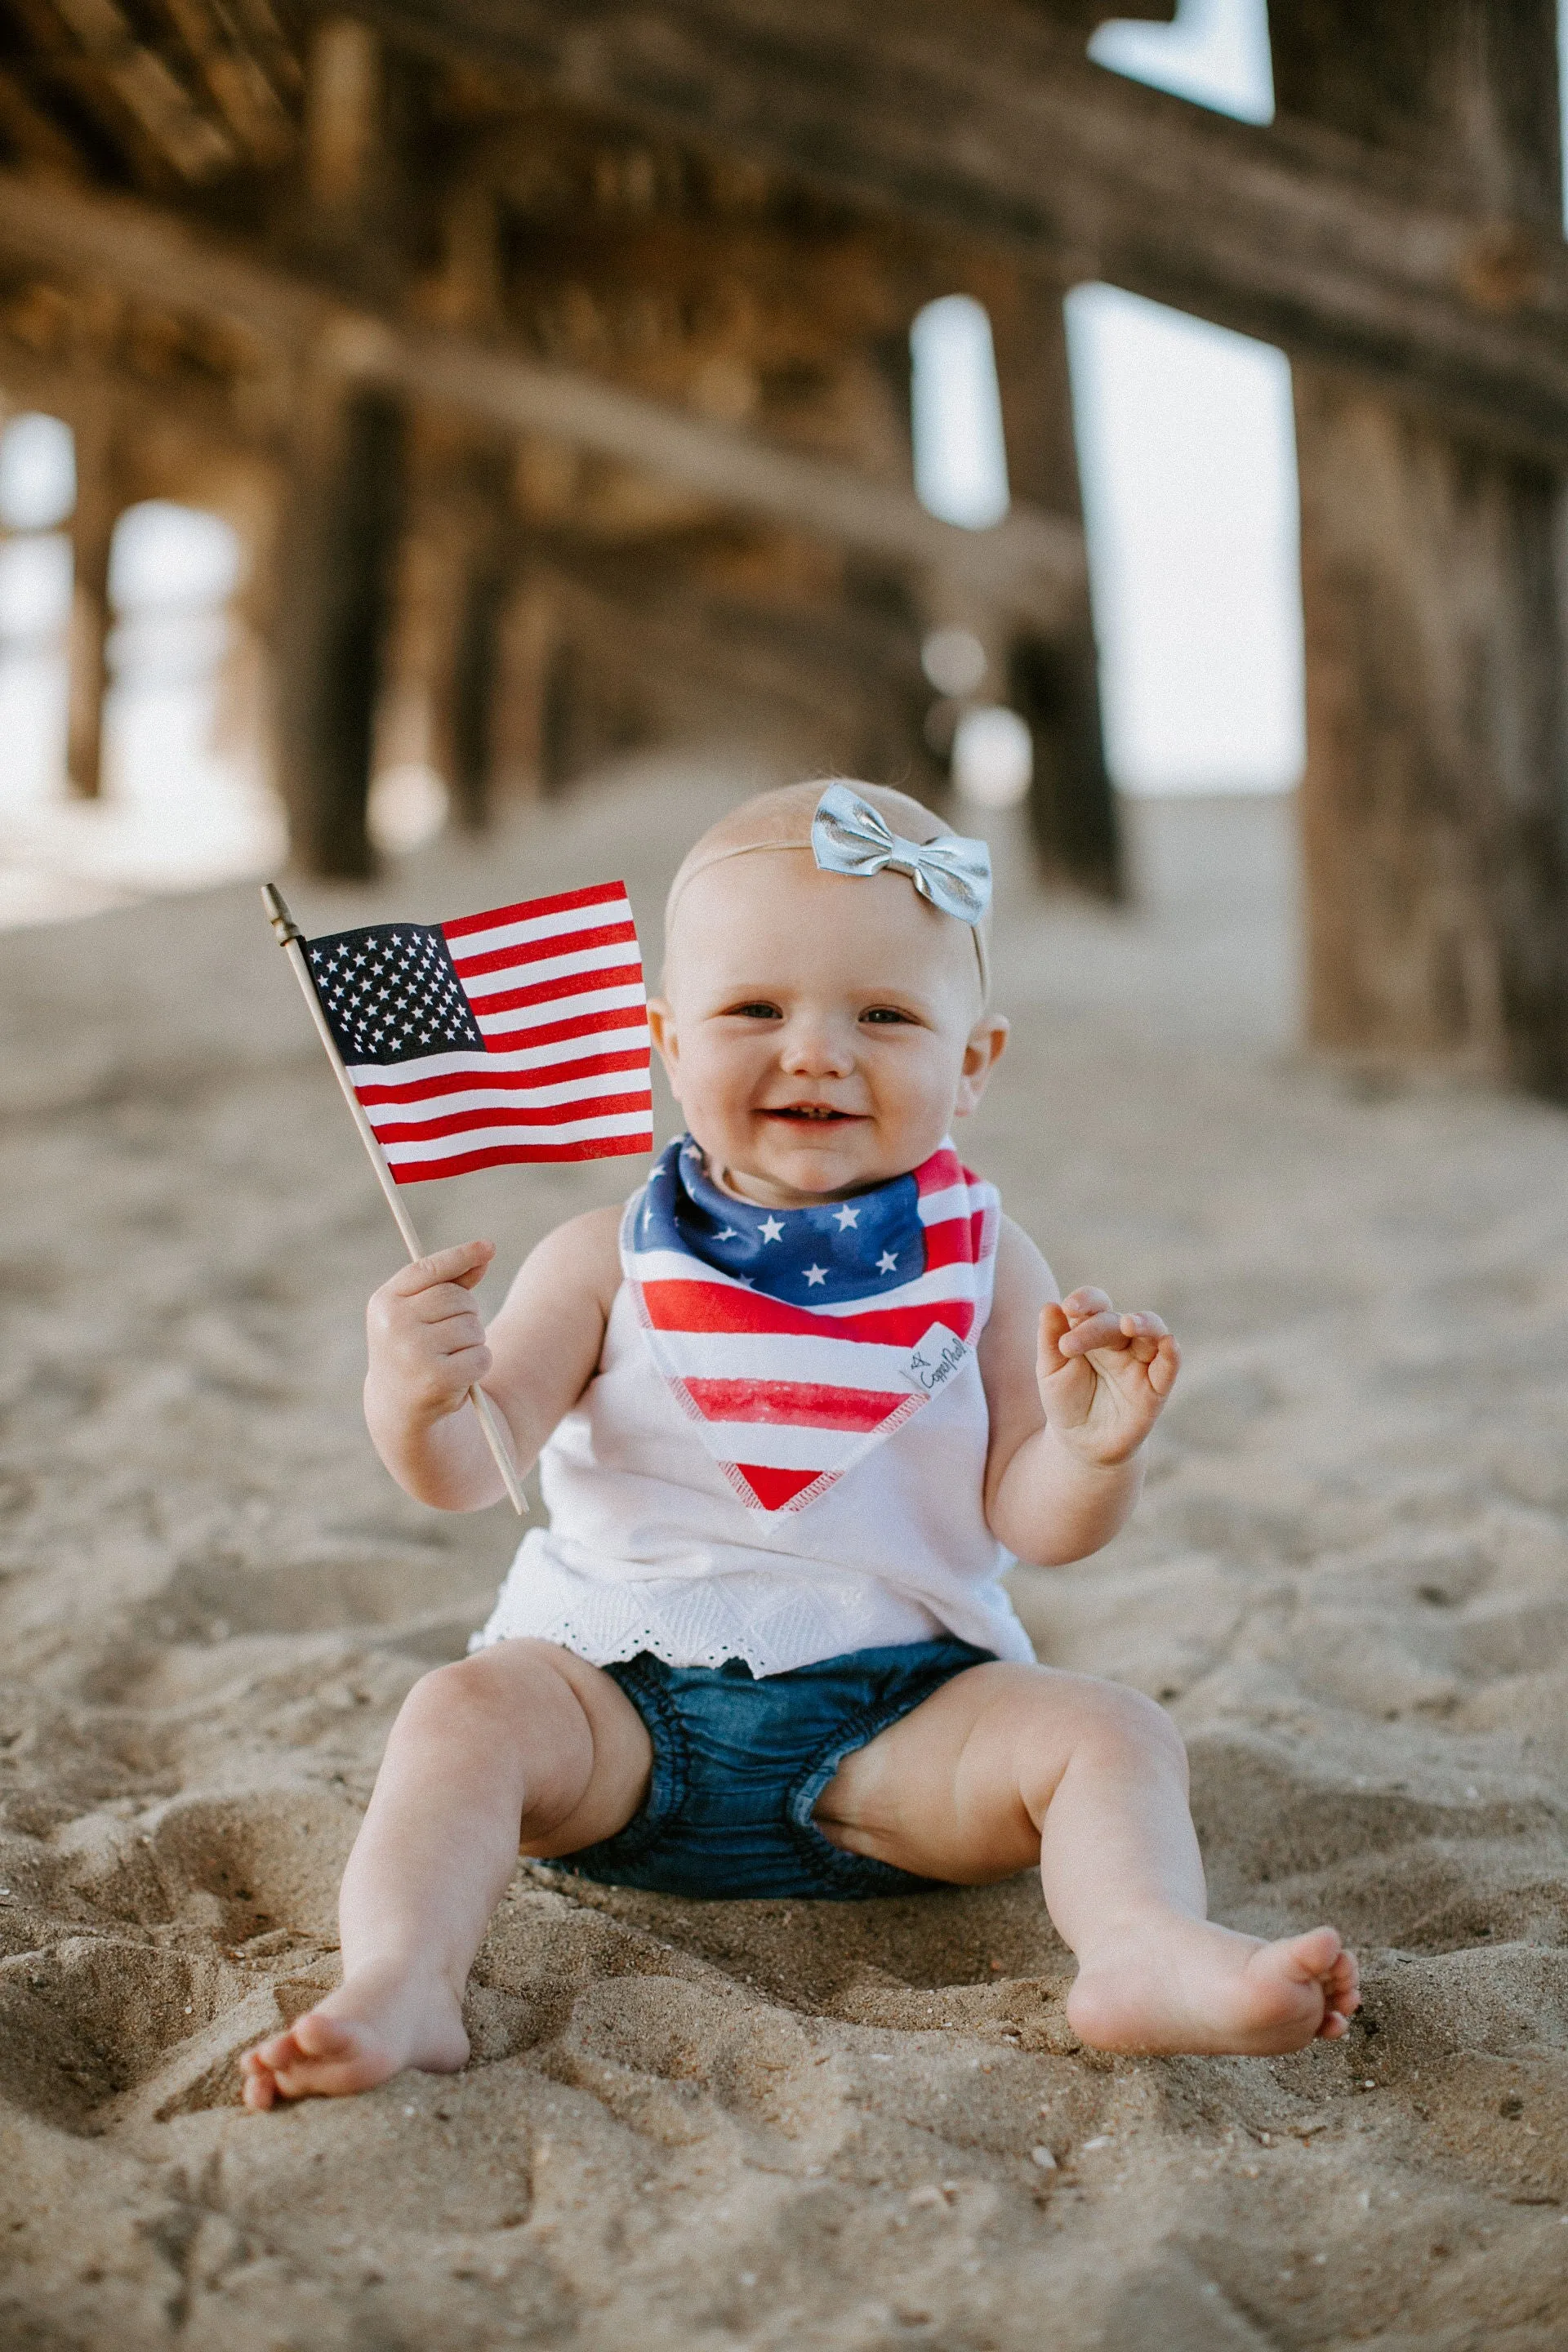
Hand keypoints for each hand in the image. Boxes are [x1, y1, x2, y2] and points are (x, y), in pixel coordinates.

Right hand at [365, 1240, 495, 1426]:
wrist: (399, 1407)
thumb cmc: (415, 1349)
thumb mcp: (422, 1314)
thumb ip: (450, 1283)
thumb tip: (484, 1254)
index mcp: (384, 1303)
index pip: (428, 1270)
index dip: (460, 1256)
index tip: (489, 1246)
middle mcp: (394, 1325)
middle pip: (458, 1299)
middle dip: (467, 1315)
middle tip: (451, 1336)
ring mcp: (413, 1352)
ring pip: (473, 1327)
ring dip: (473, 1342)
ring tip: (450, 1358)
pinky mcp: (436, 1378)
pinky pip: (481, 1356)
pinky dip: (479, 1366)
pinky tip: (458, 1377)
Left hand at [1037, 1287, 1178, 1466]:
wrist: (1081, 1444)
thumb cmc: (1066, 1401)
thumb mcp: (1051, 1371)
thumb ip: (1050, 1339)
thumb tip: (1049, 1305)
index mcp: (1093, 1330)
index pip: (1096, 1304)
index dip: (1086, 1300)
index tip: (1068, 1308)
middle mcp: (1121, 1342)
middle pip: (1116, 1320)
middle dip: (1094, 1327)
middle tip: (1068, 1346)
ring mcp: (1141, 1363)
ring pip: (1153, 1331)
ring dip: (1145, 1323)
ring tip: (1128, 1324)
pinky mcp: (1156, 1389)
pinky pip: (1170, 1365)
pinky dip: (1172, 1352)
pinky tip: (1168, 1343)